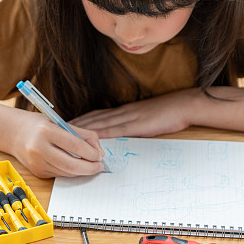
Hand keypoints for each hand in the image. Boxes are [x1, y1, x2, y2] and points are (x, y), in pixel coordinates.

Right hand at [8, 110, 104, 178]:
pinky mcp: (37, 172)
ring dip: (82, 171)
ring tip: (90, 165)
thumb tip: (100, 152)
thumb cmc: (39, 125)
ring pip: (67, 172)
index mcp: (46, 131)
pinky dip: (70, 171)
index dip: (92, 153)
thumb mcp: (60, 122)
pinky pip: (60, 174)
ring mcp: (36, 163)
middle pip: (72, 164)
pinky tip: (75, 166)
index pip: (76, 146)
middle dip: (90, 168)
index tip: (100, 155)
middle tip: (99, 166)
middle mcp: (39, 149)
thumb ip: (82, 135)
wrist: (13, 133)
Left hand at [70, 90, 194, 137]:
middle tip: (57, 128)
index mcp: (125, 110)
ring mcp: (130, 117)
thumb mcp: (146, 116)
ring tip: (67, 133)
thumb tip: (120, 132)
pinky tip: (92, 138)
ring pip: (101, 123)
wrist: (185, 104)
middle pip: (94, 117)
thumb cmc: (169, 112)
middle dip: (75, 123)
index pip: (97, 114)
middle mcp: (123, 112)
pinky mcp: (138, 125)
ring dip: (83, 129)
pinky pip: (117, 130)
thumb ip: (133, 123)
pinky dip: (103, 134)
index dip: (81, 119)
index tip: (66, 123)